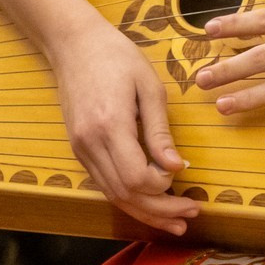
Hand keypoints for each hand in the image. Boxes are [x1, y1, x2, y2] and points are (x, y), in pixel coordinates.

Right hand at [47, 20, 196, 233]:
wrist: (74, 44)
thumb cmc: (117, 57)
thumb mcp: (149, 86)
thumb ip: (160, 131)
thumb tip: (176, 167)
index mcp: (109, 125)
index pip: (135, 177)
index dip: (162, 186)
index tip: (182, 174)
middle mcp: (89, 143)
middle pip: (125, 194)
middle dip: (159, 210)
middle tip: (190, 214)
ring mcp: (80, 149)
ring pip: (112, 195)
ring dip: (145, 212)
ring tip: (175, 221)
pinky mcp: (78, 149)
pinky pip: (104, 184)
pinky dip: (128, 198)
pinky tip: (149, 202)